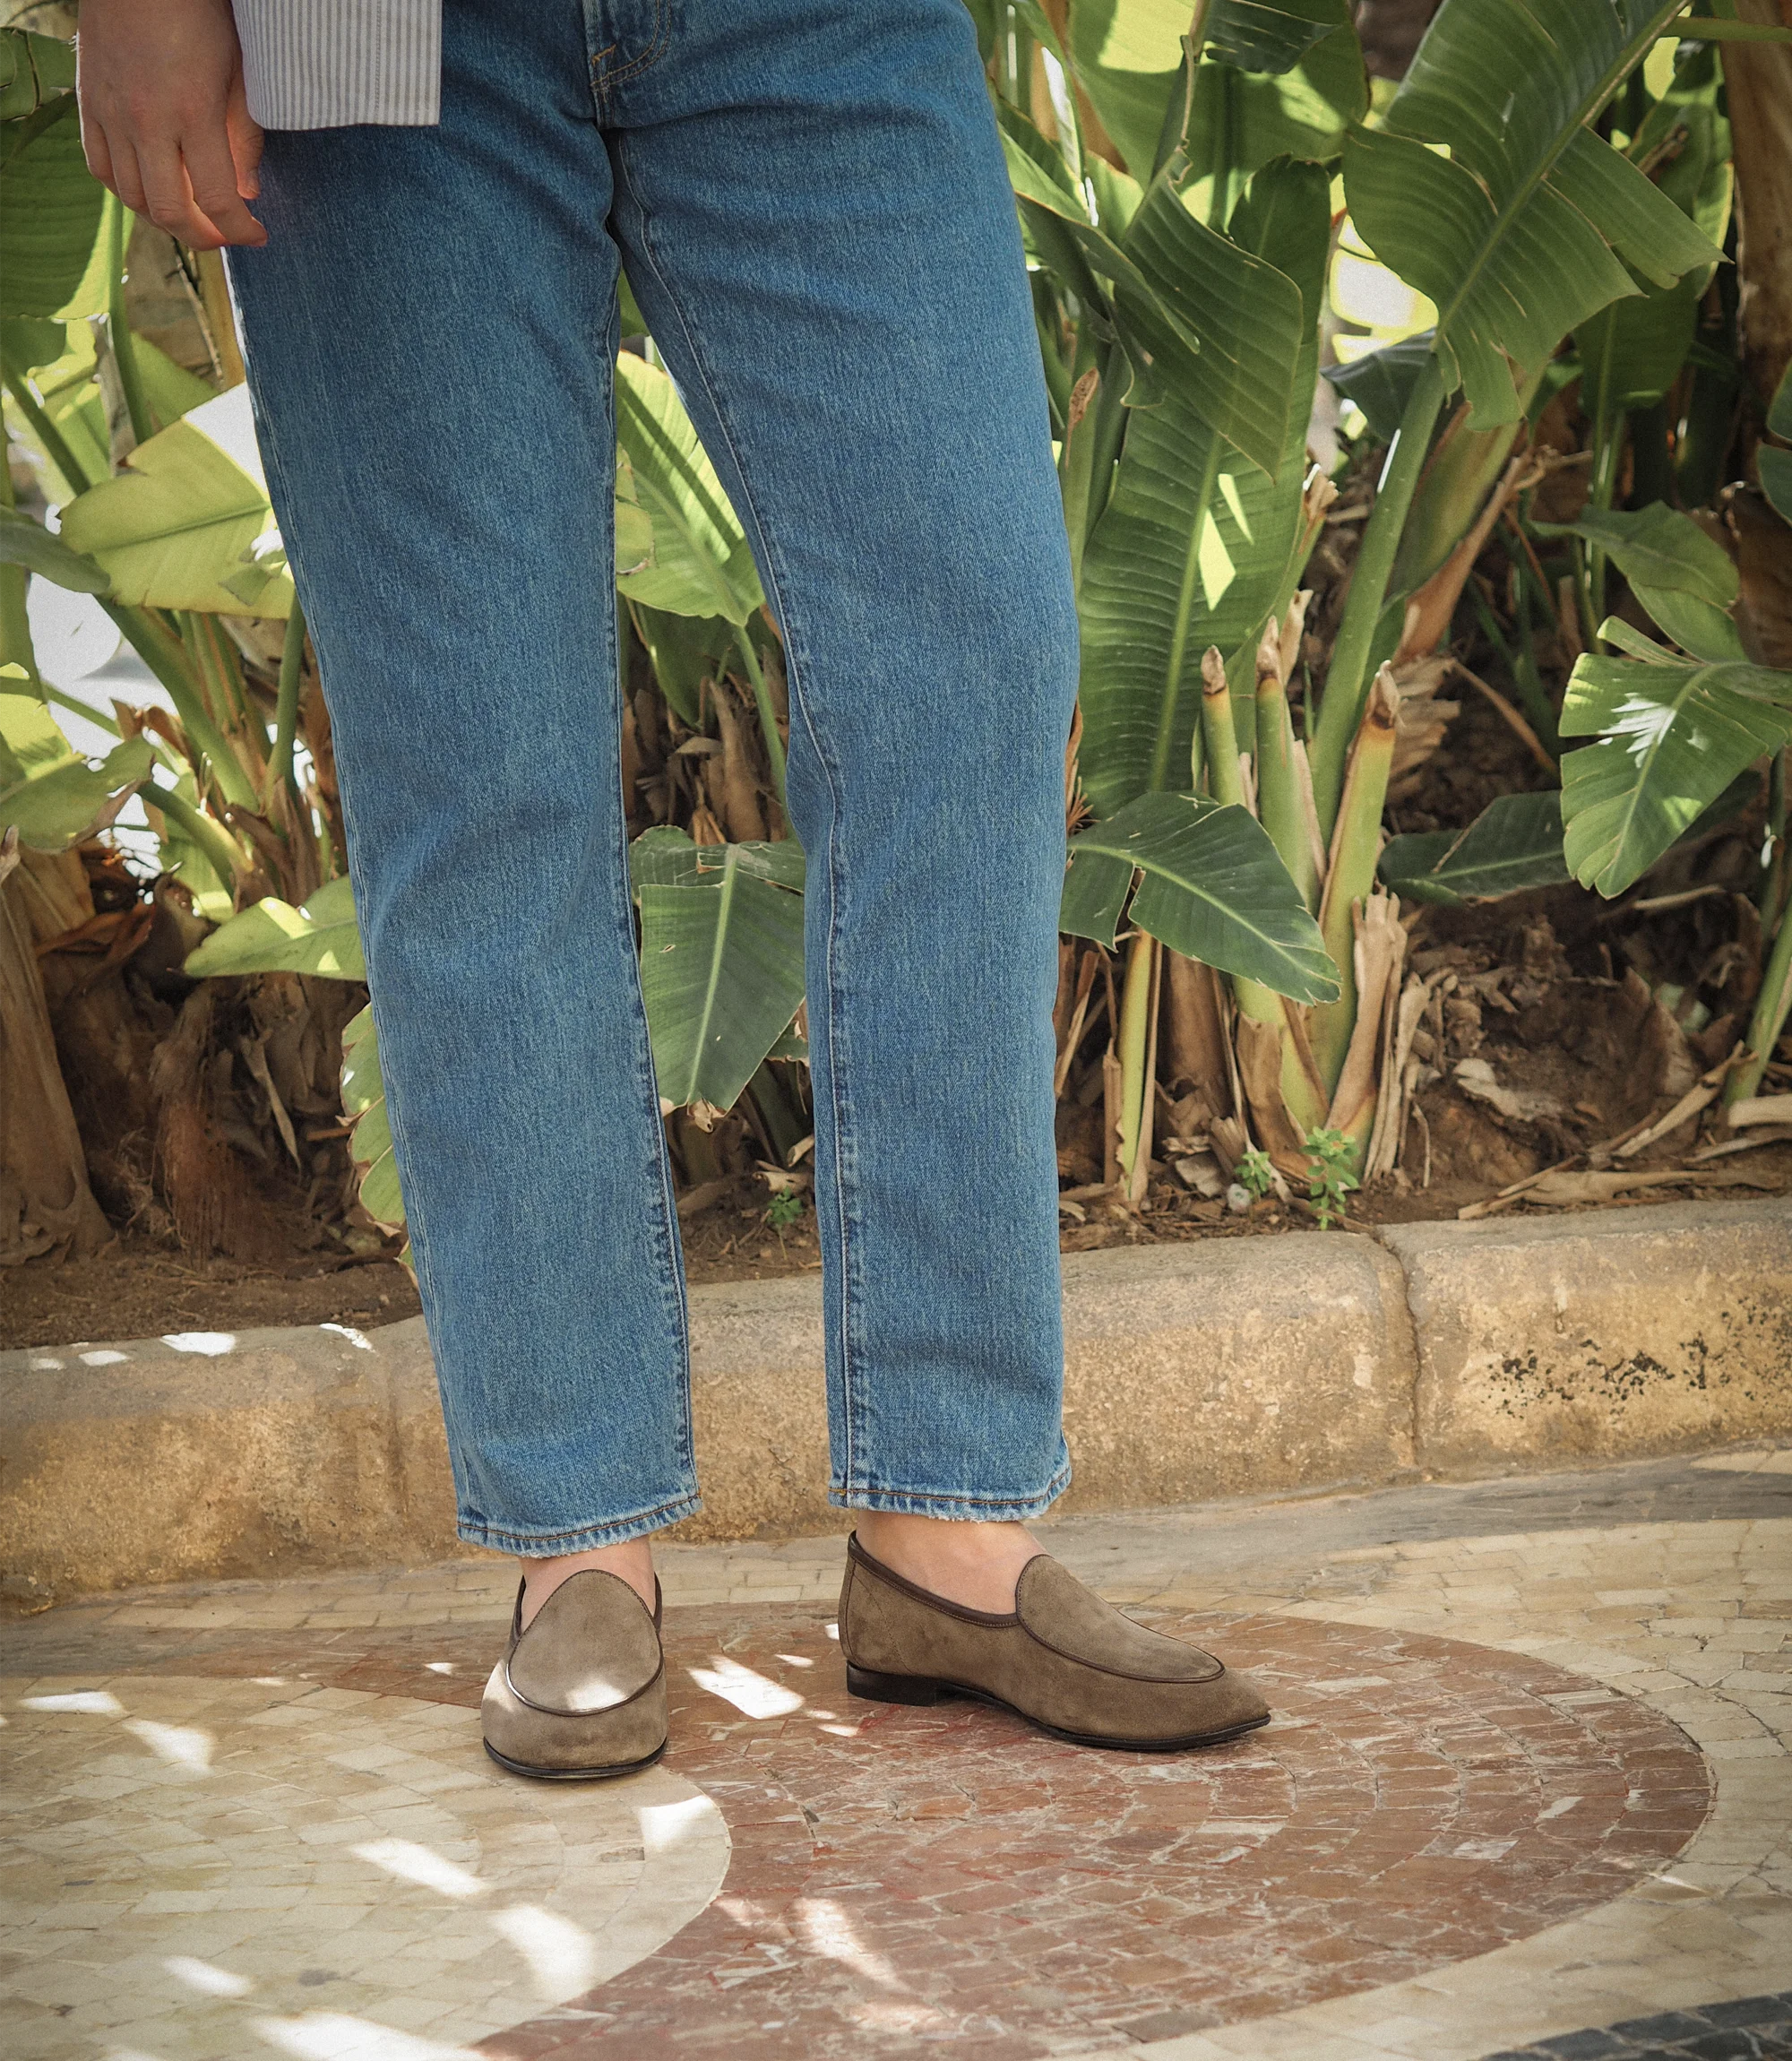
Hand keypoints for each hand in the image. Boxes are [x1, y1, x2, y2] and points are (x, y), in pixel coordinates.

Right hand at [75, 0, 266, 248]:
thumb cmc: (199, 17)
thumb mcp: (238, 72)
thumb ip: (245, 137)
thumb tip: (248, 193)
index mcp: (193, 112)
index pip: (218, 200)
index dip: (240, 230)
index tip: (257, 235)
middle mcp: (147, 121)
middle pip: (169, 212)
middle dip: (203, 238)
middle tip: (224, 236)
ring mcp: (111, 114)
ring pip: (132, 197)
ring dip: (165, 219)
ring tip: (191, 216)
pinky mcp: (88, 103)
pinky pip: (100, 168)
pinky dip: (126, 192)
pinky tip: (150, 190)